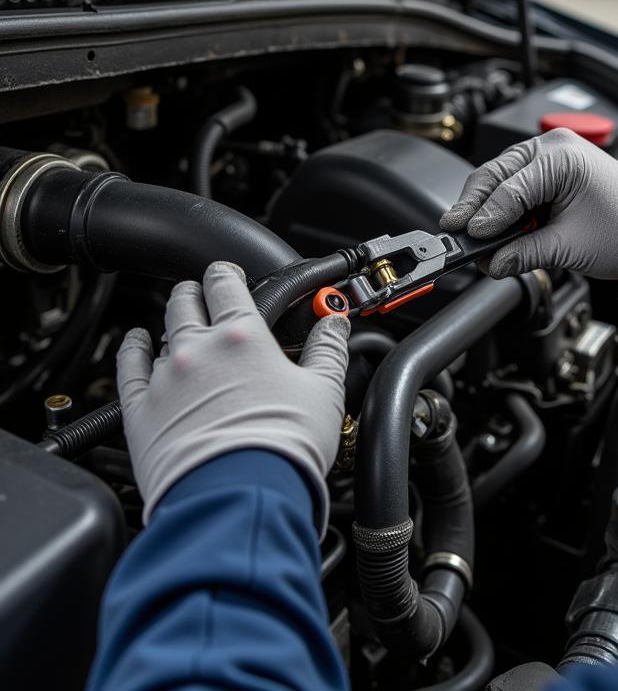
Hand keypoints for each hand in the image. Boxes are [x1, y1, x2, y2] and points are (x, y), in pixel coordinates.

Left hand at [116, 261, 349, 536]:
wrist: (239, 498)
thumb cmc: (283, 448)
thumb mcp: (324, 391)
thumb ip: (329, 348)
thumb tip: (336, 323)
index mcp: (244, 336)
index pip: (225, 283)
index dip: (226, 272)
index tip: (229, 274)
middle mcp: (199, 349)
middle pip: (186, 300)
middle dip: (195, 291)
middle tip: (204, 293)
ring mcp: (165, 378)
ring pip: (161, 332)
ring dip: (172, 323)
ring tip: (181, 325)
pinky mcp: (140, 410)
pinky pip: (127, 366)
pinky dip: (132, 348)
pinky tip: (137, 343)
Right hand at [440, 129, 617, 291]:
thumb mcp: (568, 246)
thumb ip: (524, 253)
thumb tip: (491, 262)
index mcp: (561, 156)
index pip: (510, 187)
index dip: (486, 215)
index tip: (470, 237)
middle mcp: (552, 147)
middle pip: (495, 175)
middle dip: (474, 206)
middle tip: (455, 231)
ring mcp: (548, 155)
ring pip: (498, 178)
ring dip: (484, 207)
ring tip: (471, 234)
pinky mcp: (546, 169)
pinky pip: (512, 184)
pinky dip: (500, 206)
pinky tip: (491, 227)